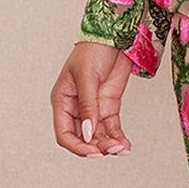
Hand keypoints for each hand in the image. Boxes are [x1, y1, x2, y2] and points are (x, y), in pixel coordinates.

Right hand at [51, 41, 135, 156]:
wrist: (114, 36)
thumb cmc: (93, 50)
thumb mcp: (87, 77)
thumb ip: (88, 106)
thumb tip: (88, 133)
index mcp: (62, 101)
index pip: (64, 134)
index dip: (77, 147)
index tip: (94, 152)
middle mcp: (76, 108)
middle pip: (83, 139)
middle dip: (97, 147)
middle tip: (113, 149)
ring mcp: (94, 108)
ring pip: (98, 136)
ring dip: (109, 144)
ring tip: (123, 148)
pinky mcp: (109, 106)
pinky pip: (112, 128)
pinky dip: (118, 137)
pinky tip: (126, 145)